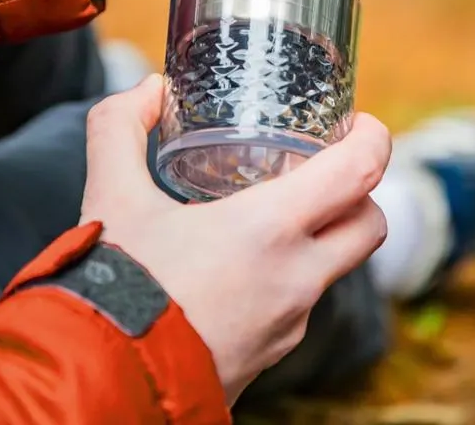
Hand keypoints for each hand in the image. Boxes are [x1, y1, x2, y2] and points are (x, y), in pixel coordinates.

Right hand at [80, 77, 391, 403]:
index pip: (362, 172)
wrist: (100, 384)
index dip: (374, 138)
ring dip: (319, 239)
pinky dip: (283, 280)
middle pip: (370, 225)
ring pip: (334, 270)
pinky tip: (237, 270)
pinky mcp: (272, 358)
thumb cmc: (113, 288)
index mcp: (270, 229)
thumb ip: (119, 128)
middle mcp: (296, 279)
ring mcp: (289, 325)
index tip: (358, 124)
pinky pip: (297, 309)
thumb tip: (148, 90)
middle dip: (360, 192)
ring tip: (270, 218)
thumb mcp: (109, 196)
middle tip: (326, 169)